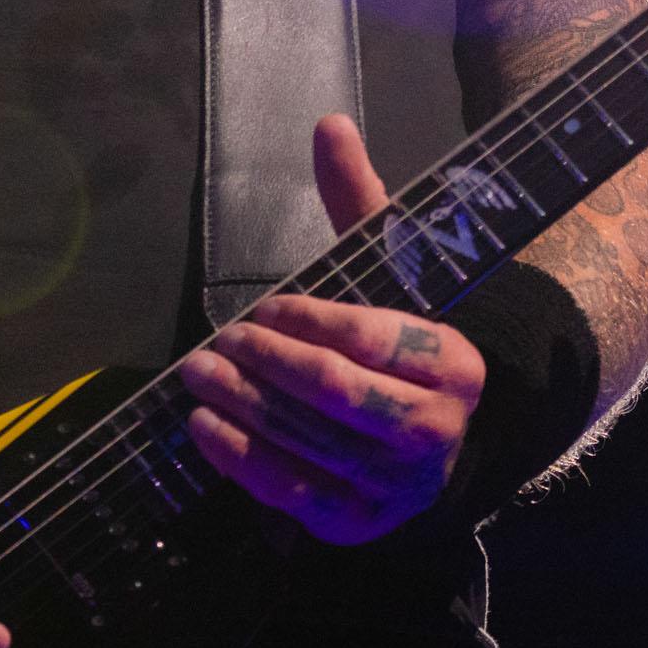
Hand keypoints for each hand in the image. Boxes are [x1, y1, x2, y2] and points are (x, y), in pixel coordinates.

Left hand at [177, 114, 487, 544]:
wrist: (433, 440)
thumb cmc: (397, 344)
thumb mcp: (389, 271)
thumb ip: (358, 202)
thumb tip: (327, 124)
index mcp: (452, 361)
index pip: (370, 336)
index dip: (307, 321)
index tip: (263, 306)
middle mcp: (435, 428)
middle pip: (336, 393)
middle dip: (267, 363)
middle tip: (216, 340)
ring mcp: (398, 484)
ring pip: (308, 442)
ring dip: (242, 405)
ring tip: (195, 373)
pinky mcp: (361, 523)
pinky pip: (293, 492)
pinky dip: (242, 460)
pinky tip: (203, 426)